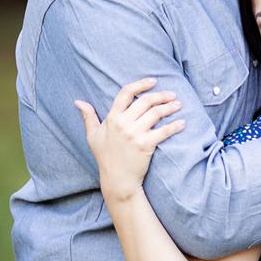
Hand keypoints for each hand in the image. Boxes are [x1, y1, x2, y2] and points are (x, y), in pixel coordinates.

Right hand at [75, 78, 184, 200]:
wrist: (117, 179)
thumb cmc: (105, 157)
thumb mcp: (92, 136)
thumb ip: (88, 117)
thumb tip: (78, 101)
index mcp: (112, 118)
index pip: (126, 93)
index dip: (141, 84)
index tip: (153, 81)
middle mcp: (123, 123)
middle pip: (145, 101)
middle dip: (161, 95)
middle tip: (172, 95)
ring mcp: (135, 134)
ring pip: (156, 113)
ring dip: (170, 107)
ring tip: (178, 105)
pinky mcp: (146, 145)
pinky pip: (163, 131)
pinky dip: (175, 126)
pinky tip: (182, 123)